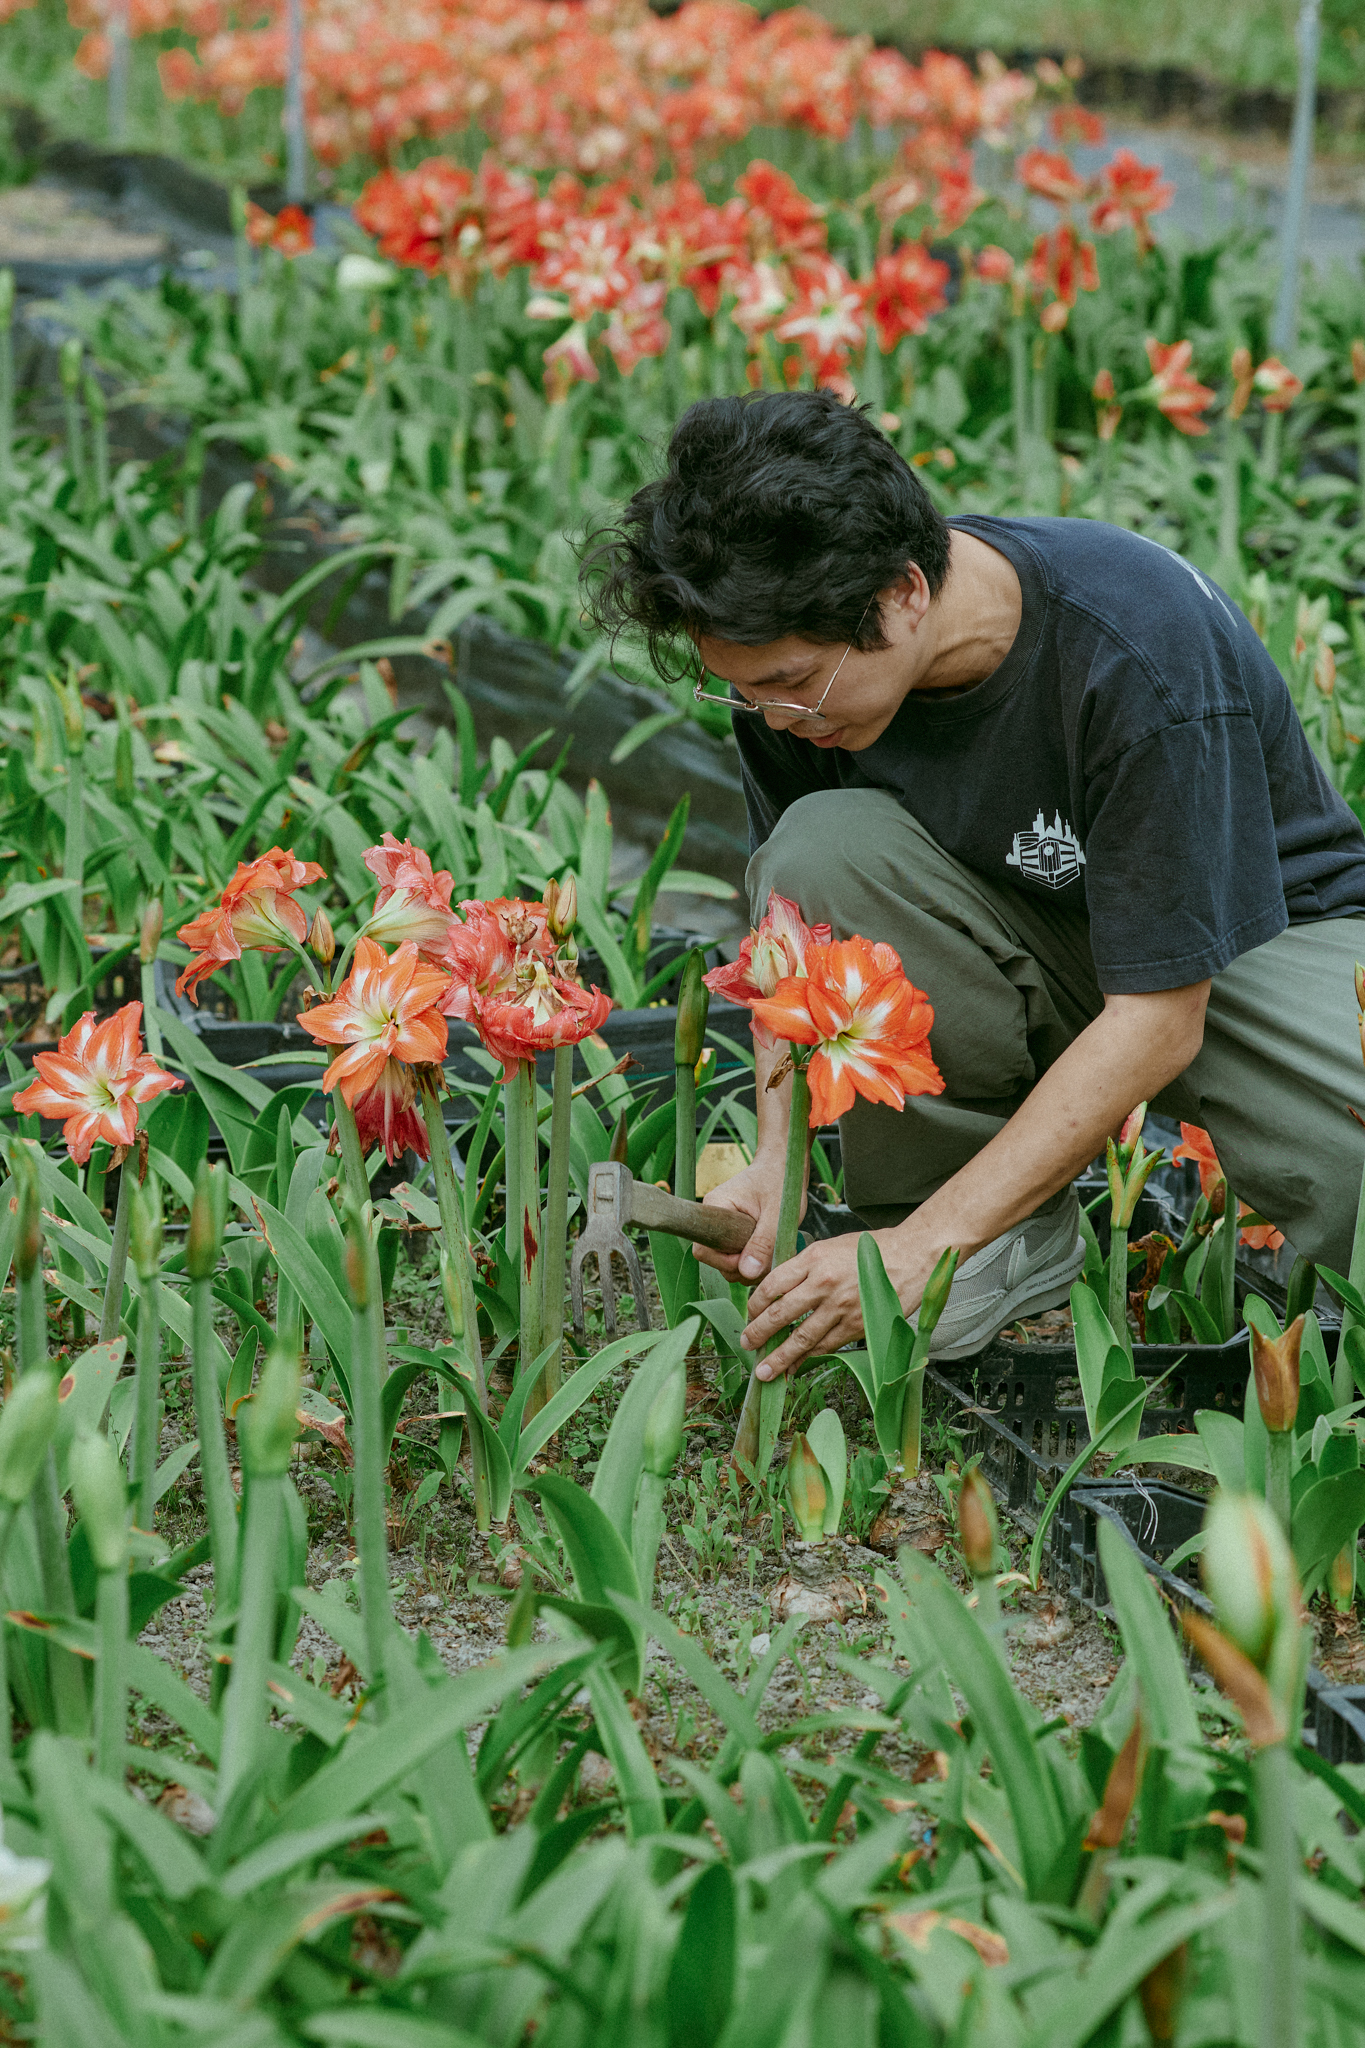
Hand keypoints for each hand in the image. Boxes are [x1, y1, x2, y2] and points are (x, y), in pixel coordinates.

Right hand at [693, 1153, 798, 1282]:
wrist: (785, 1165)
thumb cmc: (781, 1180)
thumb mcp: (777, 1214)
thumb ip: (763, 1244)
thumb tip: (747, 1272)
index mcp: (716, 1208)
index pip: (703, 1250)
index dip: (726, 1261)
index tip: (752, 1257)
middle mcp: (714, 1218)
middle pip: (716, 1260)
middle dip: (743, 1267)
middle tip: (769, 1257)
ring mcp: (723, 1226)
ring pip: (728, 1261)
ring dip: (750, 1265)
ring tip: (772, 1251)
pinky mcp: (733, 1232)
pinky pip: (737, 1255)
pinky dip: (753, 1259)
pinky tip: (769, 1250)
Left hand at [740, 1224, 944, 1379]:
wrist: (913, 1256)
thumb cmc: (872, 1250)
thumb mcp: (831, 1247)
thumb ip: (805, 1268)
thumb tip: (778, 1292)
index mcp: (814, 1258)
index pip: (773, 1285)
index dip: (756, 1305)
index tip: (749, 1315)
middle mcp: (824, 1283)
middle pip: (781, 1314)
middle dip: (759, 1334)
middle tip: (746, 1345)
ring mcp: (841, 1307)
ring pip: (802, 1337)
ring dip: (780, 1357)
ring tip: (764, 1371)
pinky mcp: (857, 1325)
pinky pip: (826, 1346)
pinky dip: (808, 1358)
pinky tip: (796, 1366)